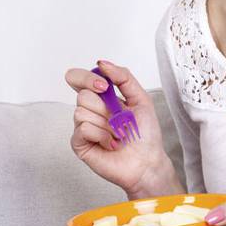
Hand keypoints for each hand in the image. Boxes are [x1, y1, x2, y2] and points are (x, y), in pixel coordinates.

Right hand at [65, 60, 177, 197]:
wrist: (147, 161)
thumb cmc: (145, 134)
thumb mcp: (141, 98)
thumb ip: (123, 77)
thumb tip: (102, 63)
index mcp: (100, 97)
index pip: (78, 78)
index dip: (86, 78)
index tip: (103, 85)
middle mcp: (89, 110)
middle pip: (82, 95)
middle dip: (105, 107)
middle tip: (118, 119)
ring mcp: (82, 127)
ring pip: (81, 112)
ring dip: (107, 124)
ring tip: (117, 134)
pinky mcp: (79, 143)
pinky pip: (83, 129)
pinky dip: (102, 136)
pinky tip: (111, 144)